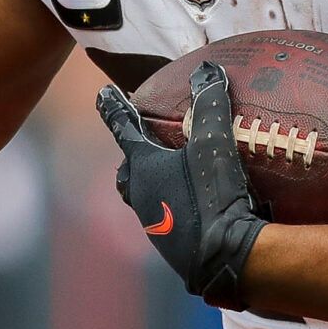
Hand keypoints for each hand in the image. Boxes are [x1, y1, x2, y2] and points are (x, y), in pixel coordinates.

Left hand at [97, 62, 265, 310]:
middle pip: (127, 173)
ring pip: (145, 199)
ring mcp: (155, 225)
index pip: (123, 130)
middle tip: (140, 146)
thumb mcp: (213, 145)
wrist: (224, 259)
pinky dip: (175, 206)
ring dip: (152, 185)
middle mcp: (141, 197)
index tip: (103, 94)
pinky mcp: (174, 246)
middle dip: (130, 158)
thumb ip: (210, 105)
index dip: (114, 109)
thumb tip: (208, 69)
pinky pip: (168, 218)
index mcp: (143, 169)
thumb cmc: (211, 197)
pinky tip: (196, 206)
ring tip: (170, 175)